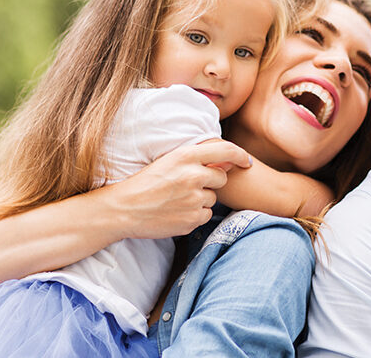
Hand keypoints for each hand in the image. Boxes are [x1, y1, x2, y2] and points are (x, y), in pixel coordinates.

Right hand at [107, 140, 250, 239]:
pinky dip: (195, 215)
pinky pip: (205, 215)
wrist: (124, 209)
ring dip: (201, 200)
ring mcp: (194, 198)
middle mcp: (193, 175)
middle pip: (221, 178)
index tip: (246, 161)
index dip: (240, 156)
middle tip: (189, 186)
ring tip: (177, 200)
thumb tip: (228, 162)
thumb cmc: (145, 183)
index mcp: (186, 156)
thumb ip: (197, 160)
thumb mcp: (169, 161)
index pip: (226, 151)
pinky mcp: (192, 219)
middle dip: (211, 183)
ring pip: (213, 199)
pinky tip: (177, 212)